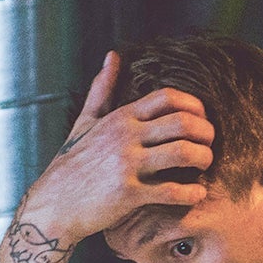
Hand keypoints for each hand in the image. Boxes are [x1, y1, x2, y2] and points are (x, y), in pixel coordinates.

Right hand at [16, 52, 215, 242]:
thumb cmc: (72, 164)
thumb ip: (102, 90)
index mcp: (120, 117)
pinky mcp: (128, 194)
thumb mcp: (85, 122)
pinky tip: (197, 194)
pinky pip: (172, 191)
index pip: (168, 97)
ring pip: (183, 153)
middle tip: (209, 144)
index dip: (194, 106)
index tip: (201, 120)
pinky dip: (192, 193)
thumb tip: (112, 56)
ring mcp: (126, 164)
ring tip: (205, 166)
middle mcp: (125, 136)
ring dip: (203, 159)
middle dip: (206, 133)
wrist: (53, 205)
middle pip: (183, 122)